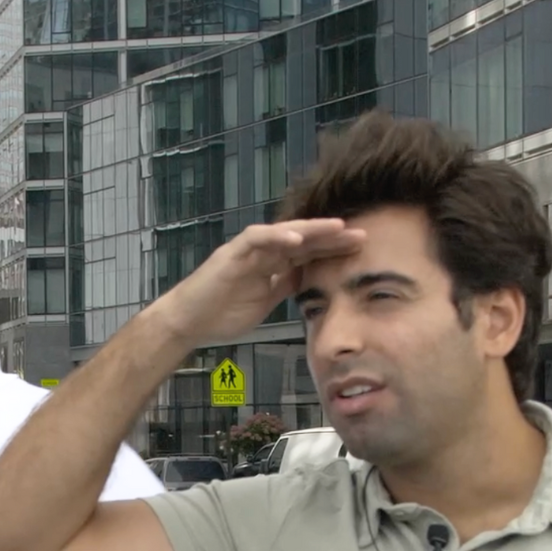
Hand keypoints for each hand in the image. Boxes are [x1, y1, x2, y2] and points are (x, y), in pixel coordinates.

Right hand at [149, 219, 365, 347]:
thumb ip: (284, 287)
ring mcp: (248, 251)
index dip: (334, 251)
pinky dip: (277, 237)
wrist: (189, 322)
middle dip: (332, 237)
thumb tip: (308, 281)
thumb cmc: (222, 314)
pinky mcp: (232, 253)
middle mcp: (264, 252)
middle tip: (362, 235)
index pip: (309, 253)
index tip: (362, 252)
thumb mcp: (265, 303)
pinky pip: (257, 239)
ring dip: (311, 230)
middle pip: (304, 239)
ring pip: (284, 232)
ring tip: (337, 229)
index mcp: (273, 265)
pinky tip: (297, 238)